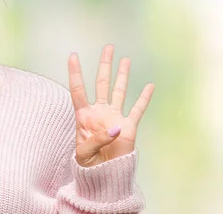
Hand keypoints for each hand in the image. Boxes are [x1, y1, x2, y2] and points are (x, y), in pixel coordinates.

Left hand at [68, 44, 154, 166]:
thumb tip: (115, 128)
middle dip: (105, 65)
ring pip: (119, 91)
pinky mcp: (129, 127)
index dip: (75, 73)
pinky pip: (138, 109)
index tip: (73, 55)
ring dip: (122, 75)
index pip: (78, 89)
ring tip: (125, 59)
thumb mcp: (84, 154)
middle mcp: (100, 112)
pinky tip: (149, 85)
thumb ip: (96, 140)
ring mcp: (114, 117)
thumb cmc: (89, 165)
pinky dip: (144, 98)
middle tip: (108, 47)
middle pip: (102, 83)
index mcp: (84, 116)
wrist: (104, 176)